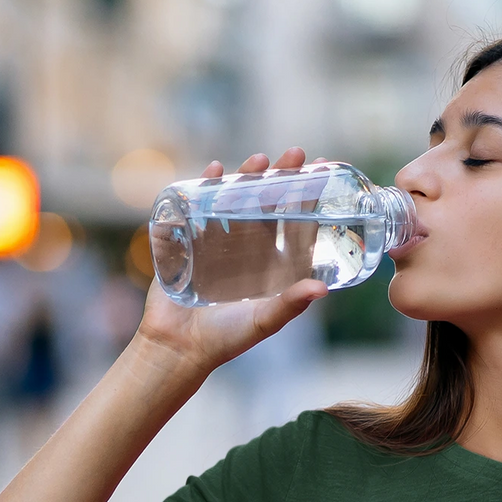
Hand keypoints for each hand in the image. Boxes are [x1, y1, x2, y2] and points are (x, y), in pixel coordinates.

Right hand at [134, 147, 329, 375]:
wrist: (178, 347)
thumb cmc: (226, 340)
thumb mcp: (264, 321)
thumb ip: (291, 305)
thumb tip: (323, 288)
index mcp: (270, 264)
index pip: (295, 224)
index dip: (309, 199)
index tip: (323, 174)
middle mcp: (247, 248)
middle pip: (267, 203)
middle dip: (282, 177)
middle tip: (296, 154)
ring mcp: (217, 240)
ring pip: (235, 198)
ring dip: (246, 176)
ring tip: (260, 159)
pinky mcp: (188, 239)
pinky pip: (197, 205)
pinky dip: (204, 185)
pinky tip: (214, 169)